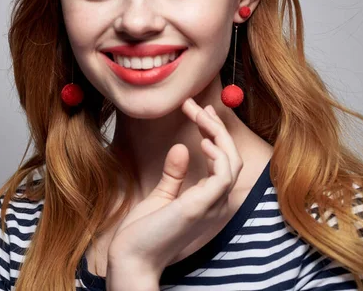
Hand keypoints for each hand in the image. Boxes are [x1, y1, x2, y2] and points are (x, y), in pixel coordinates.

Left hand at [106, 98, 243, 285]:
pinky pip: (223, 176)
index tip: (198, 110)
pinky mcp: (201, 206)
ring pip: (231, 161)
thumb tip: (181, 147)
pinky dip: (219, 155)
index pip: (222, 160)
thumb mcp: (162, 196)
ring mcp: (212, 205)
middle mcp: (216, 202)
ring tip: (198, 114)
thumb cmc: (145, 232)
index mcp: (208, 199)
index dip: (213, 132)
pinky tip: (203, 140)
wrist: (131, 257)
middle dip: (215, 126)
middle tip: (196, 104)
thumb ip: (174, 174)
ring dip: (216, 132)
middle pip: (230, 156)